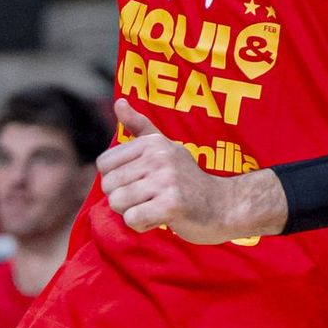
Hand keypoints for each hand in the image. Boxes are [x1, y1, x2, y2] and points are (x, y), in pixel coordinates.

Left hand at [98, 101, 287, 243]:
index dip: (116, 179)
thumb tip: (119, 102)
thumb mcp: (165, 147)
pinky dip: (141, 225)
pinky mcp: (172, 205)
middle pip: (109, 186)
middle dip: (123, 199)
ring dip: (132, 213)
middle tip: (149, 198)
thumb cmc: (188, 179)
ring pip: (118, 203)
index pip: (104, 164)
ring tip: (155, 207)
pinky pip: (133, 219)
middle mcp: (159, 157)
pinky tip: (159, 219)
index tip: (140, 181)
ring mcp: (166, 181)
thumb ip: (140, 126)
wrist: (224, 205)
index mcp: (152, 142)